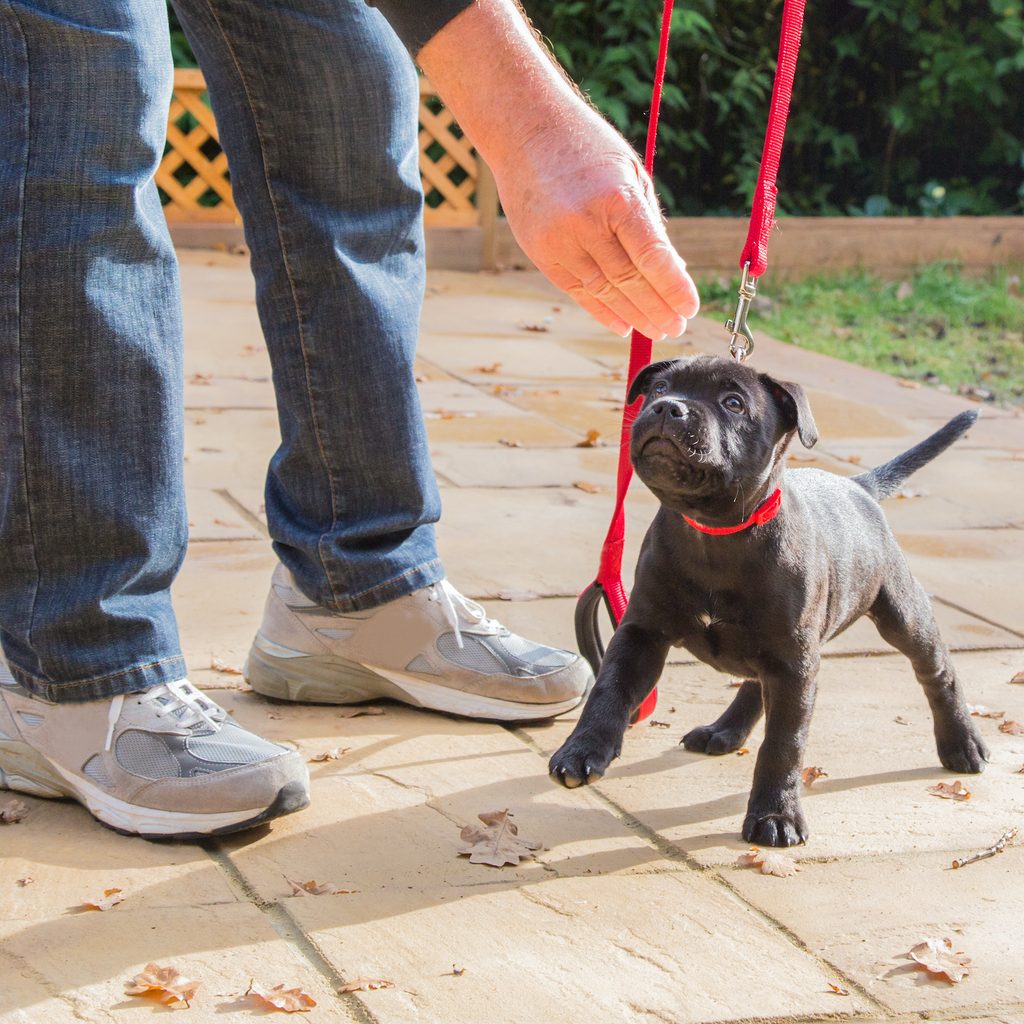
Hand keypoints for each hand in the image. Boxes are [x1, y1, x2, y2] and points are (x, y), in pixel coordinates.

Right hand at [493, 113, 699, 338]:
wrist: (524, 129)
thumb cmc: (587, 147)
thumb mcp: (629, 174)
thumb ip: (648, 222)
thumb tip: (671, 270)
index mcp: (616, 199)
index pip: (652, 256)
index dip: (674, 287)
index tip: (690, 308)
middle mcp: (585, 223)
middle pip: (628, 281)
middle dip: (657, 308)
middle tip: (677, 326)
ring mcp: (559, 241)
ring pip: (603, 291)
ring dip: (633, 315)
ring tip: (656, 329)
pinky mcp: (541, 253)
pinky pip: (576, 291)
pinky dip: (601, 310)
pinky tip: (622, 324)